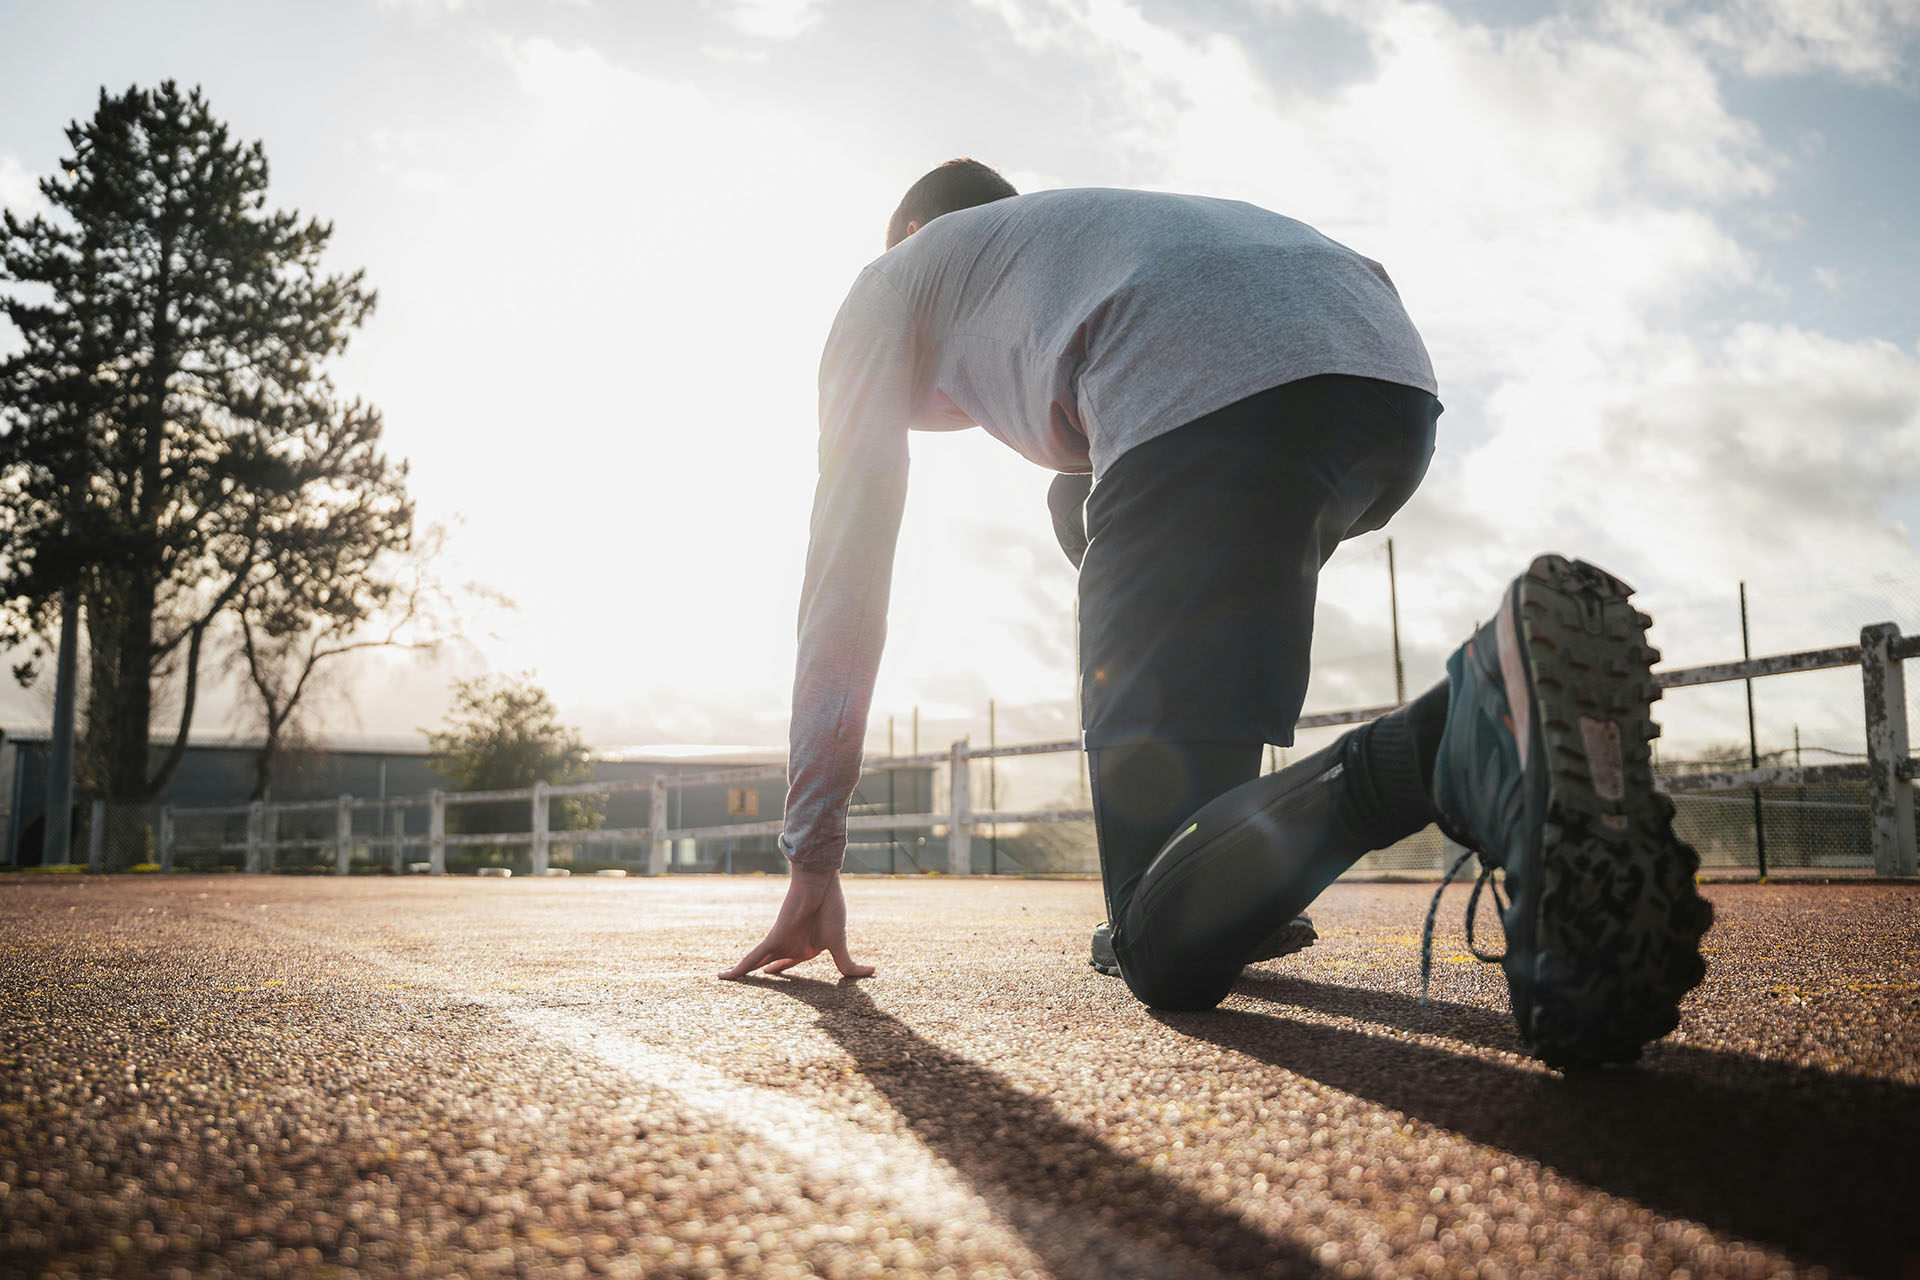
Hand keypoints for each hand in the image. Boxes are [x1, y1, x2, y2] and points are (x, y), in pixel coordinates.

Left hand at [719, 864, 874, 979]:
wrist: (820, 884)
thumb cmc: (830, 909)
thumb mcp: (839, 943)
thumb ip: (848, 963)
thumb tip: (871, 972)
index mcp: (806, 947)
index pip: (790, 963)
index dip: (782, 970)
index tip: (772, 974)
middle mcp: (790, 946)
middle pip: (770, 964)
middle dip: (760, 974)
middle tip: (747, 982)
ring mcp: (780, 943)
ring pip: (755, 965)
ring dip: (741, 974)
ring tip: (722, 981)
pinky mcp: (773, 940)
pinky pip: (751, 959)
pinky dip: (738, 970)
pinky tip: (722, 978)